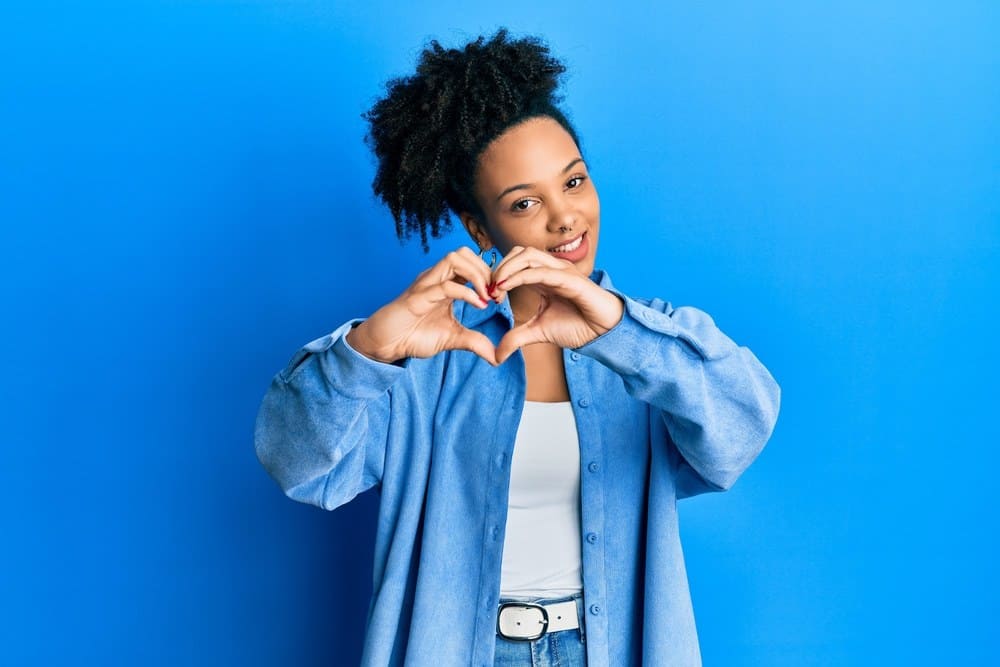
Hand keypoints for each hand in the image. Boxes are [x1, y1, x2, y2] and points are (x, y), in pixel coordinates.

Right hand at [346, 247, 497, 365]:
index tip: (499, 298)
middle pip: (465, 252)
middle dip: (486, 270)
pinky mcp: (418, 298)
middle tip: (495, 295)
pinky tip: (478, 306)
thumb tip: (496, 356)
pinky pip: (445, 286)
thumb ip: (474, 342)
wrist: (385, 344)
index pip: (471, 262)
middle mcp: (435, 278)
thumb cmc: (413, 335)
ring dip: (477, 275)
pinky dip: (467, 293)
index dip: (490, 275)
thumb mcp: (452, 339)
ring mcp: (426, 285)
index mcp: (445, 283)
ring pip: (454, 258)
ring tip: (487, 297)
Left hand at [489, 246, 623, 363]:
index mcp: (543, 277)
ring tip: (496, 287)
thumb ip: (516, 338)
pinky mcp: (570, 279)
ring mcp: (561, 271)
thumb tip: (496, 355)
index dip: (498, 274)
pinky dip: (521, 276)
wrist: (603, 332)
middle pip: (518, 252)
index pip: (515, 262)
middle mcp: (551, 269)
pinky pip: (541, 271)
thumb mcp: (539, 332)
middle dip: (499, 267)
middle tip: (490, 290)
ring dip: (507, 268)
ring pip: (528, 255)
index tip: (489, 295)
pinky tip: (507, 286)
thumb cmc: (577, 326)